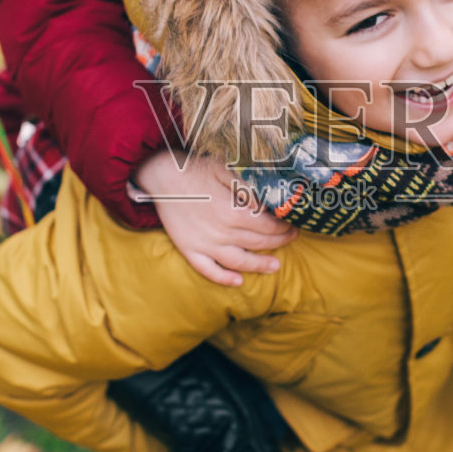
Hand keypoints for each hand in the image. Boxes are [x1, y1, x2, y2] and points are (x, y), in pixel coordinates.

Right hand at [134, 151, 295, 286]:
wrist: (161, 176)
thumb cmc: (195, 169)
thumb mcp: (225, 170)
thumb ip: (247, 188)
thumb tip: (267, 204)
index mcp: (232, 211)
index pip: (266, 226)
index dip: (282, 226)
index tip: (292, 224)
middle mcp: (220, 232)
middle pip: (257, 243)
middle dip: (278, 242)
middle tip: (290, 239)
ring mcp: (204, 244)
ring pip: (238, 261)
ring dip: (259, 266)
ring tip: (275, 267)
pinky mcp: (188, 249)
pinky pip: (208, 270)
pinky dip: (223, 279)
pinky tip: (238, 282)